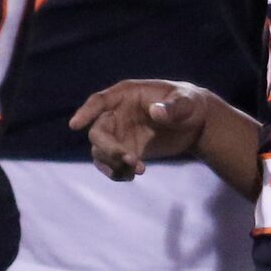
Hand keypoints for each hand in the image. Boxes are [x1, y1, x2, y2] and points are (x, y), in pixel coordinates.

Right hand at [71, 78, 219, 179]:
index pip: (99, 101)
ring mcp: (119, 134)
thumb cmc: (189, 105)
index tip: (75, 125)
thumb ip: (173, 107)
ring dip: (114, 164)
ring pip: (101, 152)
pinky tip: (134, 175)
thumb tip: (156, 112)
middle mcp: (116, 114)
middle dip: (109, 149)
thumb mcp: (186, 102)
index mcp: (126, 95)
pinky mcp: (125, 150)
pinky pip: (111, 164)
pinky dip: (118, 172)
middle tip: (129, 161)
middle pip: (98, 133)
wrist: (195, 124)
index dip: (86, 112)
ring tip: (138, 170)